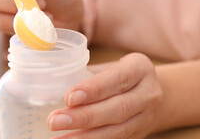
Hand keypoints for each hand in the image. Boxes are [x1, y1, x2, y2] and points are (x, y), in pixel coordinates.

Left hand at [47, 53, 163, 138]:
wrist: (149, 93)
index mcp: (140, 68)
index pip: (117, 78)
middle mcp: (148, 93)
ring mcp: (146, 117)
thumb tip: (50, 86)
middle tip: (55, 120)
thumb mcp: (109, 67)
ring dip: (85, 137)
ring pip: (117, 130)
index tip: (69, 98)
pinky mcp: (140, 134)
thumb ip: (87, 75)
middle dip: (84, 117)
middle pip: (117, 108)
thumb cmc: (118, 75)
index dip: (93, 89)